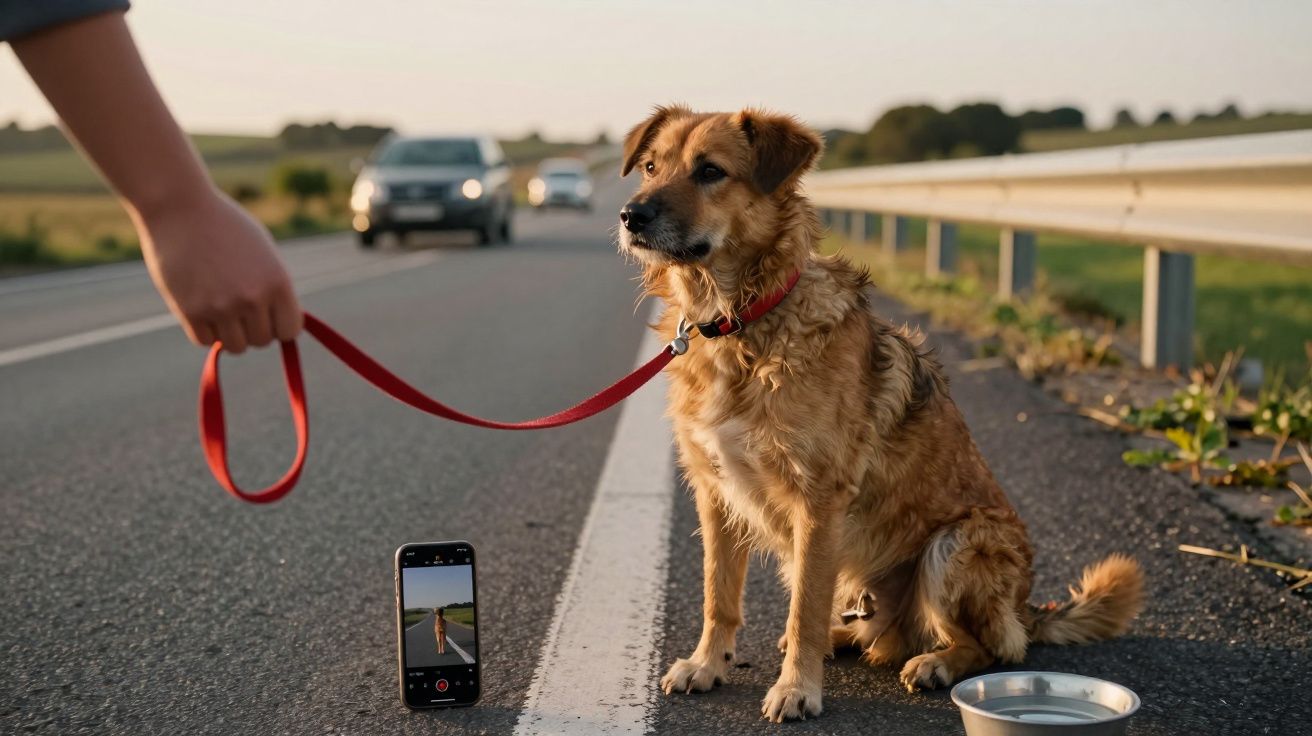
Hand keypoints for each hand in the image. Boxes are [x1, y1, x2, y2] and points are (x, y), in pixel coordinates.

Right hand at [135, 188, 301, 352]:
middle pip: (262, 340)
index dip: (279, 325)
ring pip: (235, 346)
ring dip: (230, 333)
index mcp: (277, 282)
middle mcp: (252, 298)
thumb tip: (282, 328)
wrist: (179, 208)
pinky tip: (201, 305)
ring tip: (220, 305)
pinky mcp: (190, 312)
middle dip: (253, 328)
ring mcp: (221, 307)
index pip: (289, 330)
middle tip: (239, 305)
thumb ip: (274, 290)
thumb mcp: (263, 253)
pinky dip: (205, 330)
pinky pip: (205, 340)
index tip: (269, 316)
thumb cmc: (225, 227)